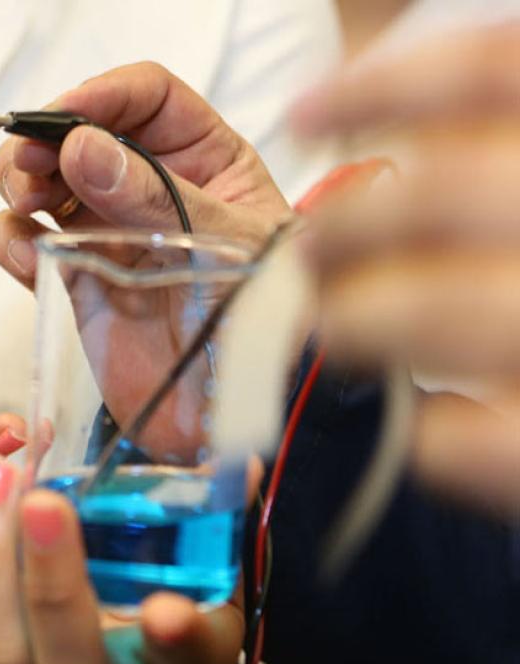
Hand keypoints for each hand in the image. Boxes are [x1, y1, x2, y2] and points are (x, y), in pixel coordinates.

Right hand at [0, 62, 296, 457]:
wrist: (242, 412)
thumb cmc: (264, 321)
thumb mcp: (225, 245)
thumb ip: (153, 197)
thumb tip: (80, 148)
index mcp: (203, 159)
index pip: (147, 98)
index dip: (101, 96)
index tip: (64, 120)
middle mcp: (147, 187)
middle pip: (78, 132)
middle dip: (44, 140)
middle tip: (31, 168)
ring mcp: (105, 231)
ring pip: (39, 182)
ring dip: (19, 182)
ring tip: (28, 205)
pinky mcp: (73, 277)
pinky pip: (23, 244)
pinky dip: (8, 242)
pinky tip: (24, 256)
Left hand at [0, 456, 261, 663]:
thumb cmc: (167, 630)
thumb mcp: (206, 593)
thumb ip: (215, 533)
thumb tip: (237, 465)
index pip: (182, 661)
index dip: (175, 640)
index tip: (165, 612)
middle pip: (70, 656)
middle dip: (53, 580)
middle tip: (43, 503)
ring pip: (1, 646)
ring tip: (0, 478)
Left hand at [293, 22, 519, 518]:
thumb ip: (483, 175)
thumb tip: (364, 132)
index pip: (497, 77)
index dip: (388, 87)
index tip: (306, 113)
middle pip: (451, 193)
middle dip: (349, 225)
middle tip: (310, 256)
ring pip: (440, 311)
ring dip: (357, 321)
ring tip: (338, 334)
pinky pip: (472, 447)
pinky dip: (428, 437)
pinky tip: (426, 428)